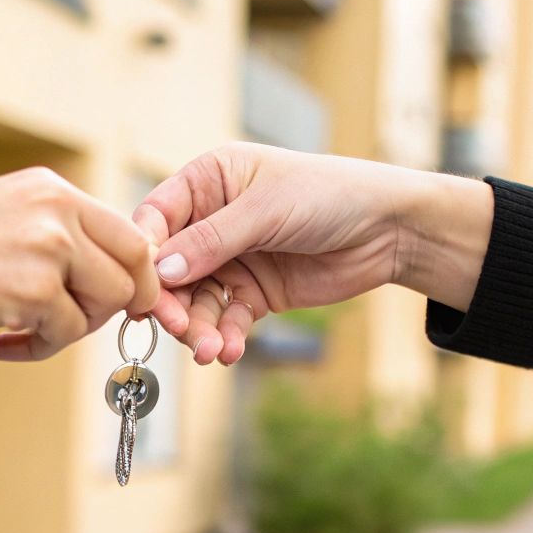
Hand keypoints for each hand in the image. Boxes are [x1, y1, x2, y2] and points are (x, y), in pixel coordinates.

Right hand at [0, 167, 188, 360]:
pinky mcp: (31, 288)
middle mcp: (55, 207)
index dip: (132, 275)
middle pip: (134, 265)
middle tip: (74, 325)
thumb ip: (54, 237)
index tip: (116, 302)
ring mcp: (47, 245)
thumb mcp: (0, 223)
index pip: (129, 231)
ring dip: (72, 330)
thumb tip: (109, 274)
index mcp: (48, 187)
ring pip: (108, 302)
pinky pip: (67, 333)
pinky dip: (38, 349)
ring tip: (23, 331)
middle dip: (116, 304)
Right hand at [132, 143, 492, 364]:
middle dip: (173, 302)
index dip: (147, 254)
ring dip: (199, 328)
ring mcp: (232, 258)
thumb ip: (211, 241)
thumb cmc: (331, 195)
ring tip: (211, 350)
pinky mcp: (254, 292)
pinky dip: (224, 336)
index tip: (144, 288)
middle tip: (179, 329)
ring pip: (196, 300)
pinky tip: (229, 350)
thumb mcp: (266, 210)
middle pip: (171, 268)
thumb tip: (161, 272)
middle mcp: (213, 220)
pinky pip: (226, 318)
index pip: (157, 217)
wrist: (389, 230)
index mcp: (209, 181)